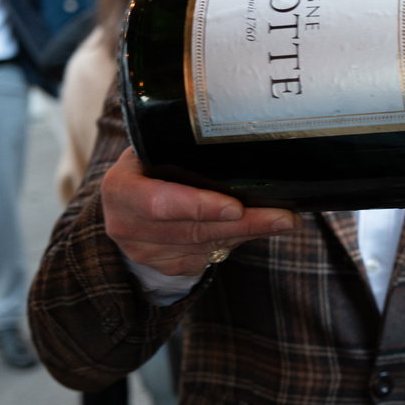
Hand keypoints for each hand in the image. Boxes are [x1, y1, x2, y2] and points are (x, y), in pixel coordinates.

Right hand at [100, 148, 297, 274]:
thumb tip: (244, 137)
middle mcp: (126, 225)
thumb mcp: (154, 149)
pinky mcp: (165, 267)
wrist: (129, 204)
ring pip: (206, 246)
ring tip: (284, 221)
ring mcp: (143, 252)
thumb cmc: (151, 166)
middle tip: (284, 216)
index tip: (235, 207)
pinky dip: (237, 242)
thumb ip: (182, 147)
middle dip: (244, 224)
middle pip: (192, 230)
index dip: (197, 206)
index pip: (157, 202)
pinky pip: (208, 258)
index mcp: (120, 188)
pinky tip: (258, 229)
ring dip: (249, 234)